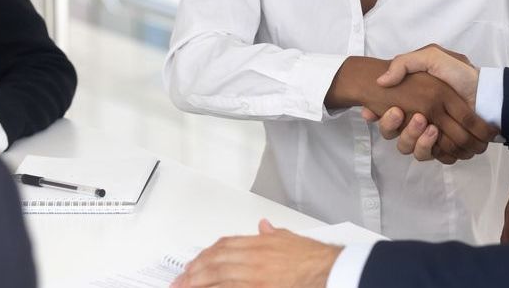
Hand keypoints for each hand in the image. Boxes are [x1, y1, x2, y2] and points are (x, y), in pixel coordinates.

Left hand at [172, 219, 339, 287]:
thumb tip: (263, 226)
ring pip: (217, 277)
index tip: (194, 264)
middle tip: (180, 281)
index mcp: (259, 243)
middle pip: (215, 262)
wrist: (328, 269)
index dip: (205, 255)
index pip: (224, 246)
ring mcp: (254, 275)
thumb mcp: (290, 239)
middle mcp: (253, 257)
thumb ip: (273, 234)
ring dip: (197, 283)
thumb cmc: (313, 258)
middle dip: (194, 271)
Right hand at [360, 45, 484, 162]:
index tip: (395, 112)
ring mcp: (435, 137)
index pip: (390, 122)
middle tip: (419, 118)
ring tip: (432, 128)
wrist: (485, 88)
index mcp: (414, 106)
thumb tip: (382, 82)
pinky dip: (437, 150)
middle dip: (406, 132)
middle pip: (401, 140)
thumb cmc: (460, 73)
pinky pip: (437, 158)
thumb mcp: (431, 56)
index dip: (387, 121)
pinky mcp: (449, 147)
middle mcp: (421, 123)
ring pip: (416, 152)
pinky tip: (440, 136)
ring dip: (420, 142)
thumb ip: (404, 63)